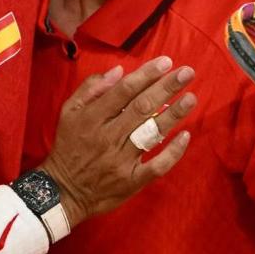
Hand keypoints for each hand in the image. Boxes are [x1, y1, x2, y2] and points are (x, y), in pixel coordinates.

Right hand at [39, 57, 196, 226]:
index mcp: (91, 118)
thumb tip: (118, 71)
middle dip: (166, 88)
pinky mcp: (131, 180)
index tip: (166, 63)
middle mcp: (108, 137)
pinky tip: (185, 136)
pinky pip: (157, 166)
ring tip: (191, 98)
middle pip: (142, 108)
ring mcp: (121, 160)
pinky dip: (173, 152)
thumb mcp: (68, 112)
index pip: (123, 91)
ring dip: (174, 114)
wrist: (63, 191)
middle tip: (187, 73)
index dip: (146, 75)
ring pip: (151, 133)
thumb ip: (91, 89)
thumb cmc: (68, 146)